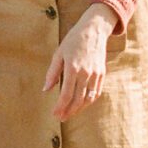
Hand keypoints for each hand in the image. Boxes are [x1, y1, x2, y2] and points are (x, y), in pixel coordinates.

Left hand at [43, 3, 115, 119]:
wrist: (94, 30)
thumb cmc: (73, 40)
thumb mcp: (59, 53)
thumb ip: (52, 73)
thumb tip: (46, 90)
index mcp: (73, 68)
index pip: (66, 94)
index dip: (60, 106)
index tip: (55, 114)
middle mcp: (86, 73)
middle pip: (78, 99)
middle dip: (69, 111)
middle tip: (61, 117)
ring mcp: (95, 74)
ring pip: (88, 98)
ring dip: (79, 109)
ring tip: (70, 113)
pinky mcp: (102, 74)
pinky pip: (96, 92)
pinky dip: (89, 101)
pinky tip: (82, 104)